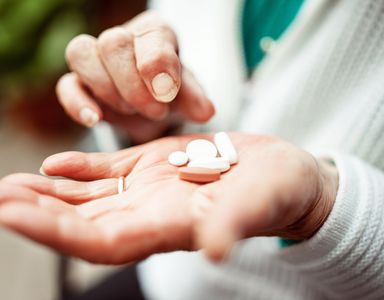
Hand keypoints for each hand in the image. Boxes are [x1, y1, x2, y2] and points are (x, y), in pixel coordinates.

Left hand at [0, 134, 337, 263]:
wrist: (282, 174)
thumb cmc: (277, 192)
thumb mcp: (259, 202)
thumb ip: (234, 224)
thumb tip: (215, 250)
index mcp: (170, 228)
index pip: (102, 241)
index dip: (57, 232)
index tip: (13, 214)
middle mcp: (152, 215)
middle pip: (85, 222)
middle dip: (40, 213)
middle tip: (0, 196)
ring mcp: (150, 190)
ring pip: (91, 199)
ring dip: (51, 193)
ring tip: (10, 184)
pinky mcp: (156, 167)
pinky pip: (111, 173)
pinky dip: (81, 169)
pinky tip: (56, 163)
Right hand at [57, 11, 213, 141]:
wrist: (153, 106)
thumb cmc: (172, 93)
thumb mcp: (188, 95)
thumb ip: (195, 99)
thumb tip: (205, 111)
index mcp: (155, 33)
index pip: (150, 35)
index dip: (157, 64)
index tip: (166, 93)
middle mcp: (122, 38)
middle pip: (112, 42)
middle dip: (133, 83)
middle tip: (155, 109)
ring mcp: (96, 59)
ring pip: (81, 53)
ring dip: (107, 88)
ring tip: (131, 111)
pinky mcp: (78, 83)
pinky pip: (66, 86)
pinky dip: (77, 103)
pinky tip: (95, 119)